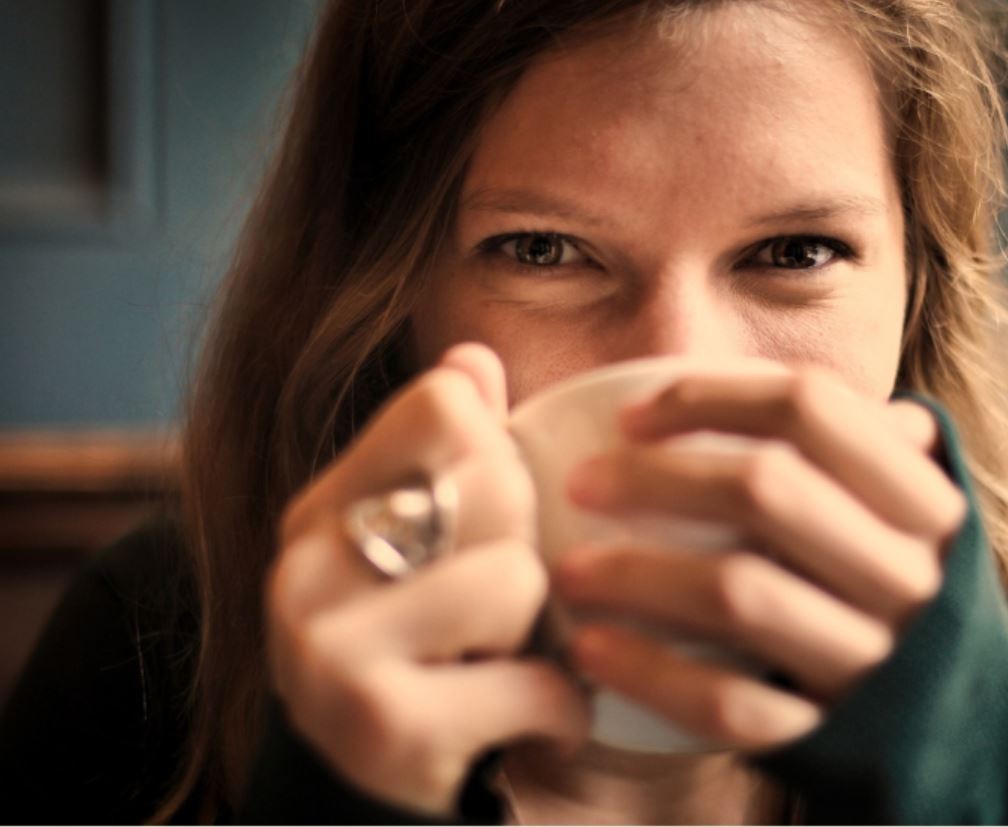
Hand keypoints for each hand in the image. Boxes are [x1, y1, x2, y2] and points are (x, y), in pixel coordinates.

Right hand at [267, 344, 589, 814]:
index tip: (487, 522)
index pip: (445, 404)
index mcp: (320, 510)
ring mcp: (332, 649)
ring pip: (517, 577)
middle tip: (498, 611)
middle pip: (494, 479)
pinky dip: (558, 711)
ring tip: (502, 664)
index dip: (499, 456)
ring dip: (541, 636)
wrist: (356, 804)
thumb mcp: (416, 553)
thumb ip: (442, 456)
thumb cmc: (412, 662)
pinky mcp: (383, 724)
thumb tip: (474, 356)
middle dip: (525, 549)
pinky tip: (530, 723)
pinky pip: (534, 680)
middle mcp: (308, 568)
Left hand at [554, 369, 965, 749]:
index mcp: (924, 502)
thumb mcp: (907, 517)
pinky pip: (729, 704)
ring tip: (568, 570)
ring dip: (636, 575)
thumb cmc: (899, 597)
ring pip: (739, 595)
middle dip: (654, 478)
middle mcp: (909, 575)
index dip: (709, 396)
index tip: (631, 415)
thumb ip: (857, 447)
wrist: (960, 737)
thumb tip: (757, 379)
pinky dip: (652, 673)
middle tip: (580, 484)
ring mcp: (874, 661)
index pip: (811, 407)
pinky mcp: (831, 735)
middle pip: (766, 491)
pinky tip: (592, 649)